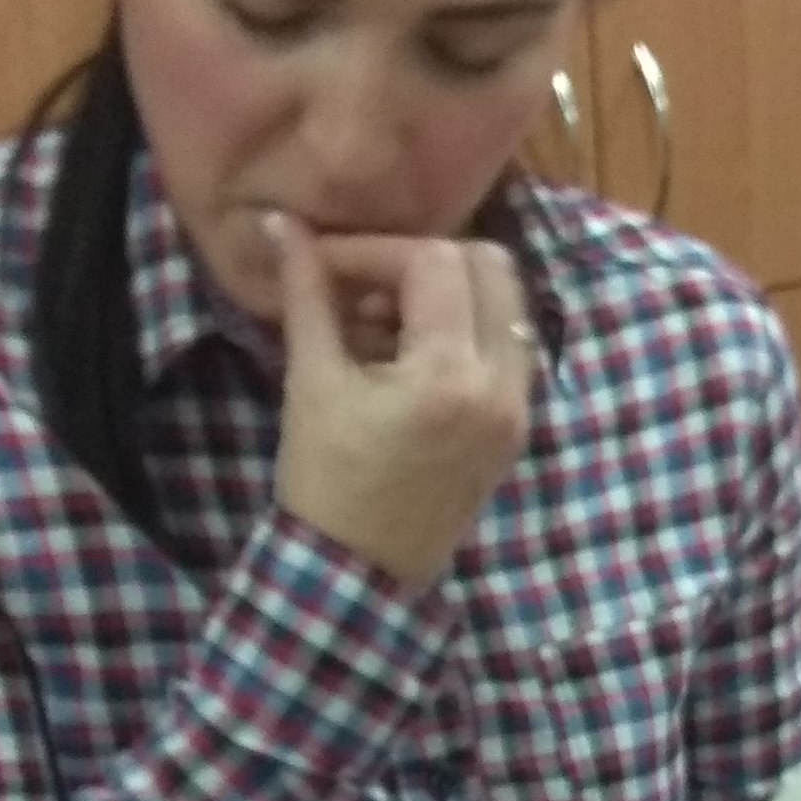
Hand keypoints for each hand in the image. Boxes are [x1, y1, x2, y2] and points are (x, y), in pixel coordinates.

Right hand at [268, 217, 534, 591]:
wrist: (357, 575)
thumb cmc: (325, 483)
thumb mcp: (311, 383)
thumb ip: (307, 296)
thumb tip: (282, 225)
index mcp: (449, 376)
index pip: (433, 262)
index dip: (374, 250)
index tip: (325, 264)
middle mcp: (502, 386)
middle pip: (489, 264)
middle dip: (423, 259)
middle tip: (367, 285)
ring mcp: (519, 408)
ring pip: (507, 302)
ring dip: (451, 290)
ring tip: (386, 319)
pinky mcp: (517, 426)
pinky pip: (508, 346)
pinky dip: (468, 328)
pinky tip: (411, 351)